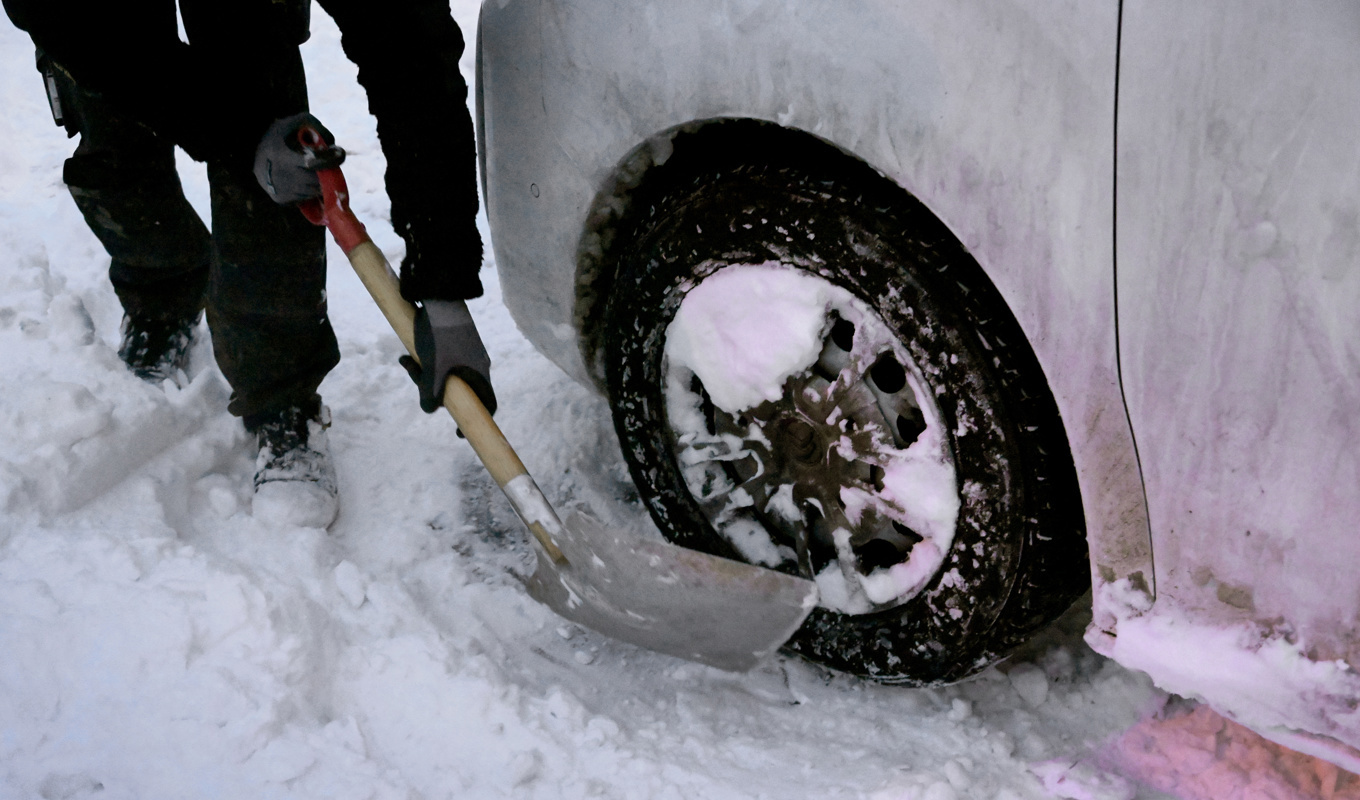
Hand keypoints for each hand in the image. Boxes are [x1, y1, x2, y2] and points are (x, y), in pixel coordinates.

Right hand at [252, 112, 346, 204]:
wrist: (255, 152)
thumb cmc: (281, 134)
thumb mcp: (297, 122)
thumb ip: (317, 128)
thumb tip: (333, 147)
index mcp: (282, 154)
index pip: (313, 162)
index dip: (330, 159)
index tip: (340, 153)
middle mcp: (281, 175)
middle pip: (317, 180)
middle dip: (326, 171)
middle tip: (325, 162)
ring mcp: (280, 189)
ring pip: (314, 191)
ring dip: (319, 181)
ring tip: (310, 168)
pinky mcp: (281, 199)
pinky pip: (306, 198)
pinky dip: (309, 189)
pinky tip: (301, 177)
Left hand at [399, 300, 496, 415]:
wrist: (440, 295)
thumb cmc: (439, 334)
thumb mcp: (432, 368)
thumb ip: (429, 393)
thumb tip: (429, 409)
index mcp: (479, 373)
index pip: (487, 405)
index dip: (475, 421)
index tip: (458, 432)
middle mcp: (477, 364)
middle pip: (461, 390)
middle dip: (436, 392)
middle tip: (418, 386)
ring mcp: (467, 351)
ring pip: (448, 374)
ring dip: (426, 374)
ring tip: (407, 360)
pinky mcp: (456, 341)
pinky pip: (443, 360)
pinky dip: (427, 362)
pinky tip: (410, 352)